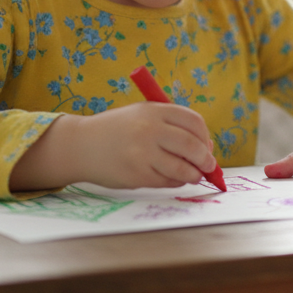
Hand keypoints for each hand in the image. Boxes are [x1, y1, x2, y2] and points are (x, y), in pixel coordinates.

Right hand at [10, 103, 216, 190]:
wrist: (82, 145)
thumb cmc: (118, 129)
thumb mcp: (142, 114)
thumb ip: (171, 125)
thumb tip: (206, 147)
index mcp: (154, 110)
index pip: (194, 122)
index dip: (205, 136)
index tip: (207, 145)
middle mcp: (149, 130)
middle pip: (192, 145)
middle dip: (206, 159)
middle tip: (209, 166)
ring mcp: (143, 154)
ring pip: (183, 168)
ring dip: (195, 174)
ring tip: (195, 175)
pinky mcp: (137, 175)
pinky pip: (167, 181)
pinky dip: (177, 181)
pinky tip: (175, 178)